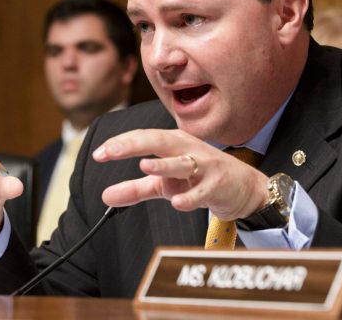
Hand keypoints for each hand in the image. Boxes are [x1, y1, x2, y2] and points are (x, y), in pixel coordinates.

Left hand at [92, 129, 268, 220]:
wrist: (243, 188)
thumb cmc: (200, 179)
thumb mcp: (164, 185)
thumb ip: (136, 189)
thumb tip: (105, 196)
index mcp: (172, 144)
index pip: (142, 138)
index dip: (120, 144)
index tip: (98, 154)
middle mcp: (187, 149)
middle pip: (158, 141)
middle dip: (133, 144)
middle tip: (110, 151)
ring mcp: (204, 165)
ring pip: (182, 162)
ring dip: (164, 165)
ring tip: (144, 166)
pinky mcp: (219, 184)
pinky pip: (203, 190)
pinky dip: (191, 196)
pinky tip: (177, 202)